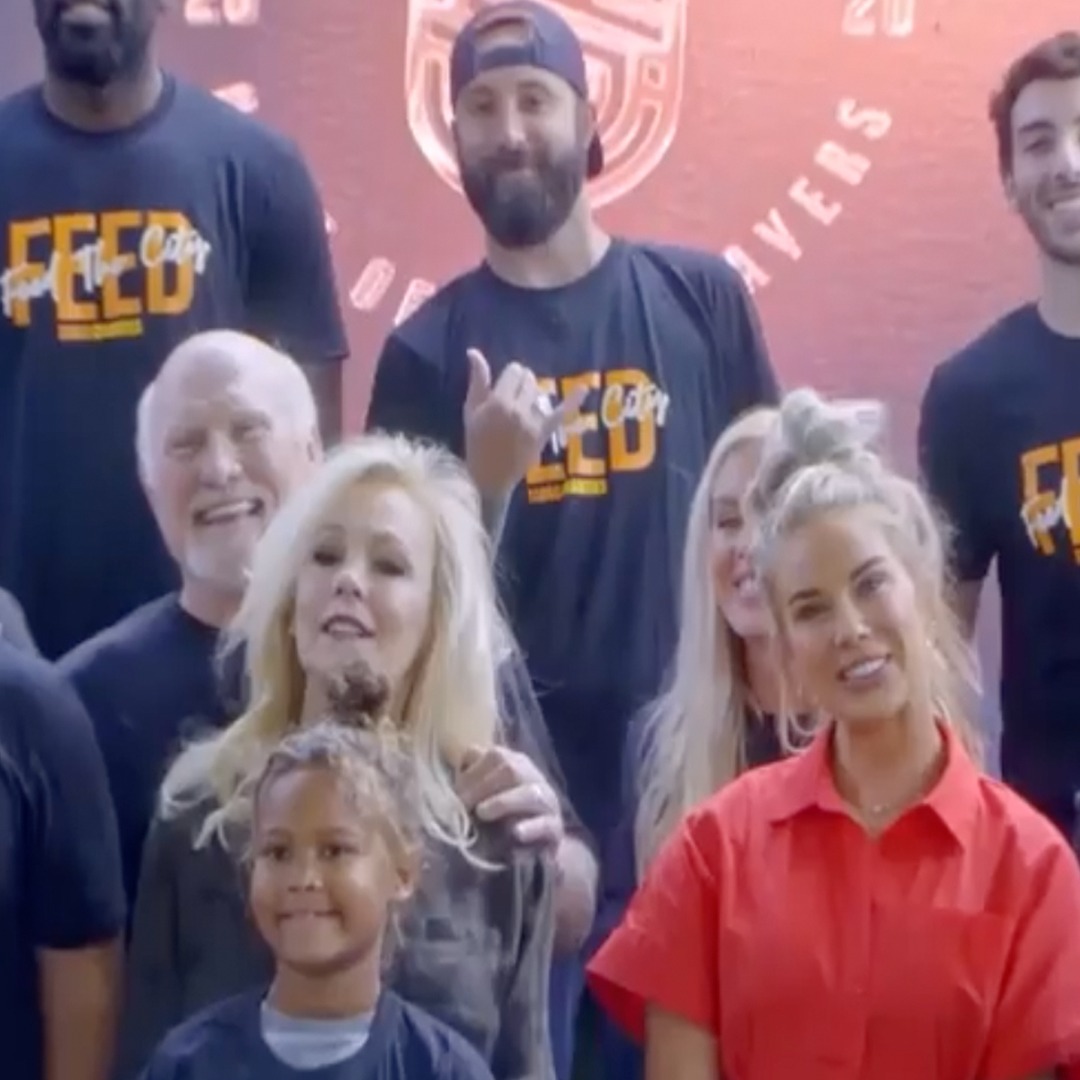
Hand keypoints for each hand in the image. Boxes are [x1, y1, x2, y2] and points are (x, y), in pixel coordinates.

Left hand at [456, 744, 563, 849]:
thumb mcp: (480, 802)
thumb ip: (467, 792)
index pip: (493, 755)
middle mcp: (531, 777)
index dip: (470, 771)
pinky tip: (515, 833)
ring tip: (483, 814)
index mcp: (512, 764)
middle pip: (510, 767)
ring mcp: (547, 801)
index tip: (454, 794)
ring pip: (530, 793)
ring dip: (503, 802)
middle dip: (481, 786)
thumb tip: (443, 797)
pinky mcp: (555, 828)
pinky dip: (530, 828)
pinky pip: (545, 824)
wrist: (533, 852)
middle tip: (462, 807)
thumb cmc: (500, 822)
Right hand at [462, 348, 586, 496]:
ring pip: (539, 393)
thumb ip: (478, 380)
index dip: (510, 376)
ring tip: (521, 410)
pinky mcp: (544, 433)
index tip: (504, 386)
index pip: (514, 371)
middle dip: (521, 383)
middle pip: (528, 379)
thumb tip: (474, 352)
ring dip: (532, 395)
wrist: (490, 477)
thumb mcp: (471, 410)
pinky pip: (561, 413)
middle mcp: (518, 409)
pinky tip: (584, 388)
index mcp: (498, 402)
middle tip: (513, 398)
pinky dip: (573, 400)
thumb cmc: (476, 442)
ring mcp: (533, 422)